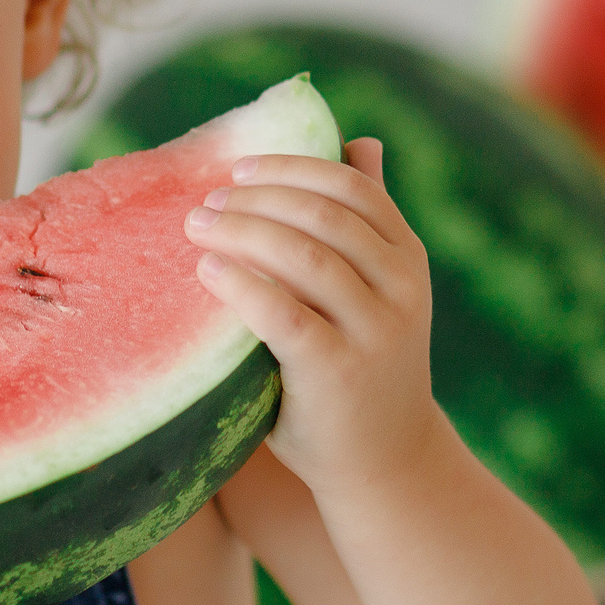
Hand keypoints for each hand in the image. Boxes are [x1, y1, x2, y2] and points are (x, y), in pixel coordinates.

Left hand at [184, 138, 439, 490]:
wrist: (385, 463)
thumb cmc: (362, 367)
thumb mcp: (376, 293)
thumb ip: (365, 226)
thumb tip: (359, 141)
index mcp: (408, 258)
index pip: (353, 187)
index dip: (292, 169)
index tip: (240, 169)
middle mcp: (402, 288)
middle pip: (325, 215)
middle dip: (258, 199)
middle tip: (206, 201)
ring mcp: (375, 331)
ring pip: (305, 256)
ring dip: (242, 231)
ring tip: (197, 226)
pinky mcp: (339, 371)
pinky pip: (283, 313)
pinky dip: (241, 284)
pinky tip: (208, 271)